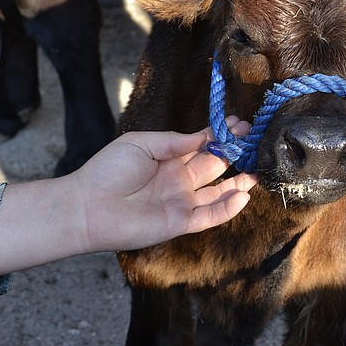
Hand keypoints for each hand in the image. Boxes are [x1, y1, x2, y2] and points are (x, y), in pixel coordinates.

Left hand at [0, 118, 255, 275]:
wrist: (88, 206)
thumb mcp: (142, 143)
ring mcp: (181, 201)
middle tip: (254, 139)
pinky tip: (243, 194)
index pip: (202, 145)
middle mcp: (179, 179)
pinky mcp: (180, 222)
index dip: (221, 135)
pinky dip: (227, 207)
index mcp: (169, 158)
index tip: (239, 123)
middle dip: (235, 152)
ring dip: (238, 182)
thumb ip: (175, 142)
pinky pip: (210, 215)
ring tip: (258, 169)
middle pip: (214, 165)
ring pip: (218, 192)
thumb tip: (205, 135)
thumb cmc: (109, 170)